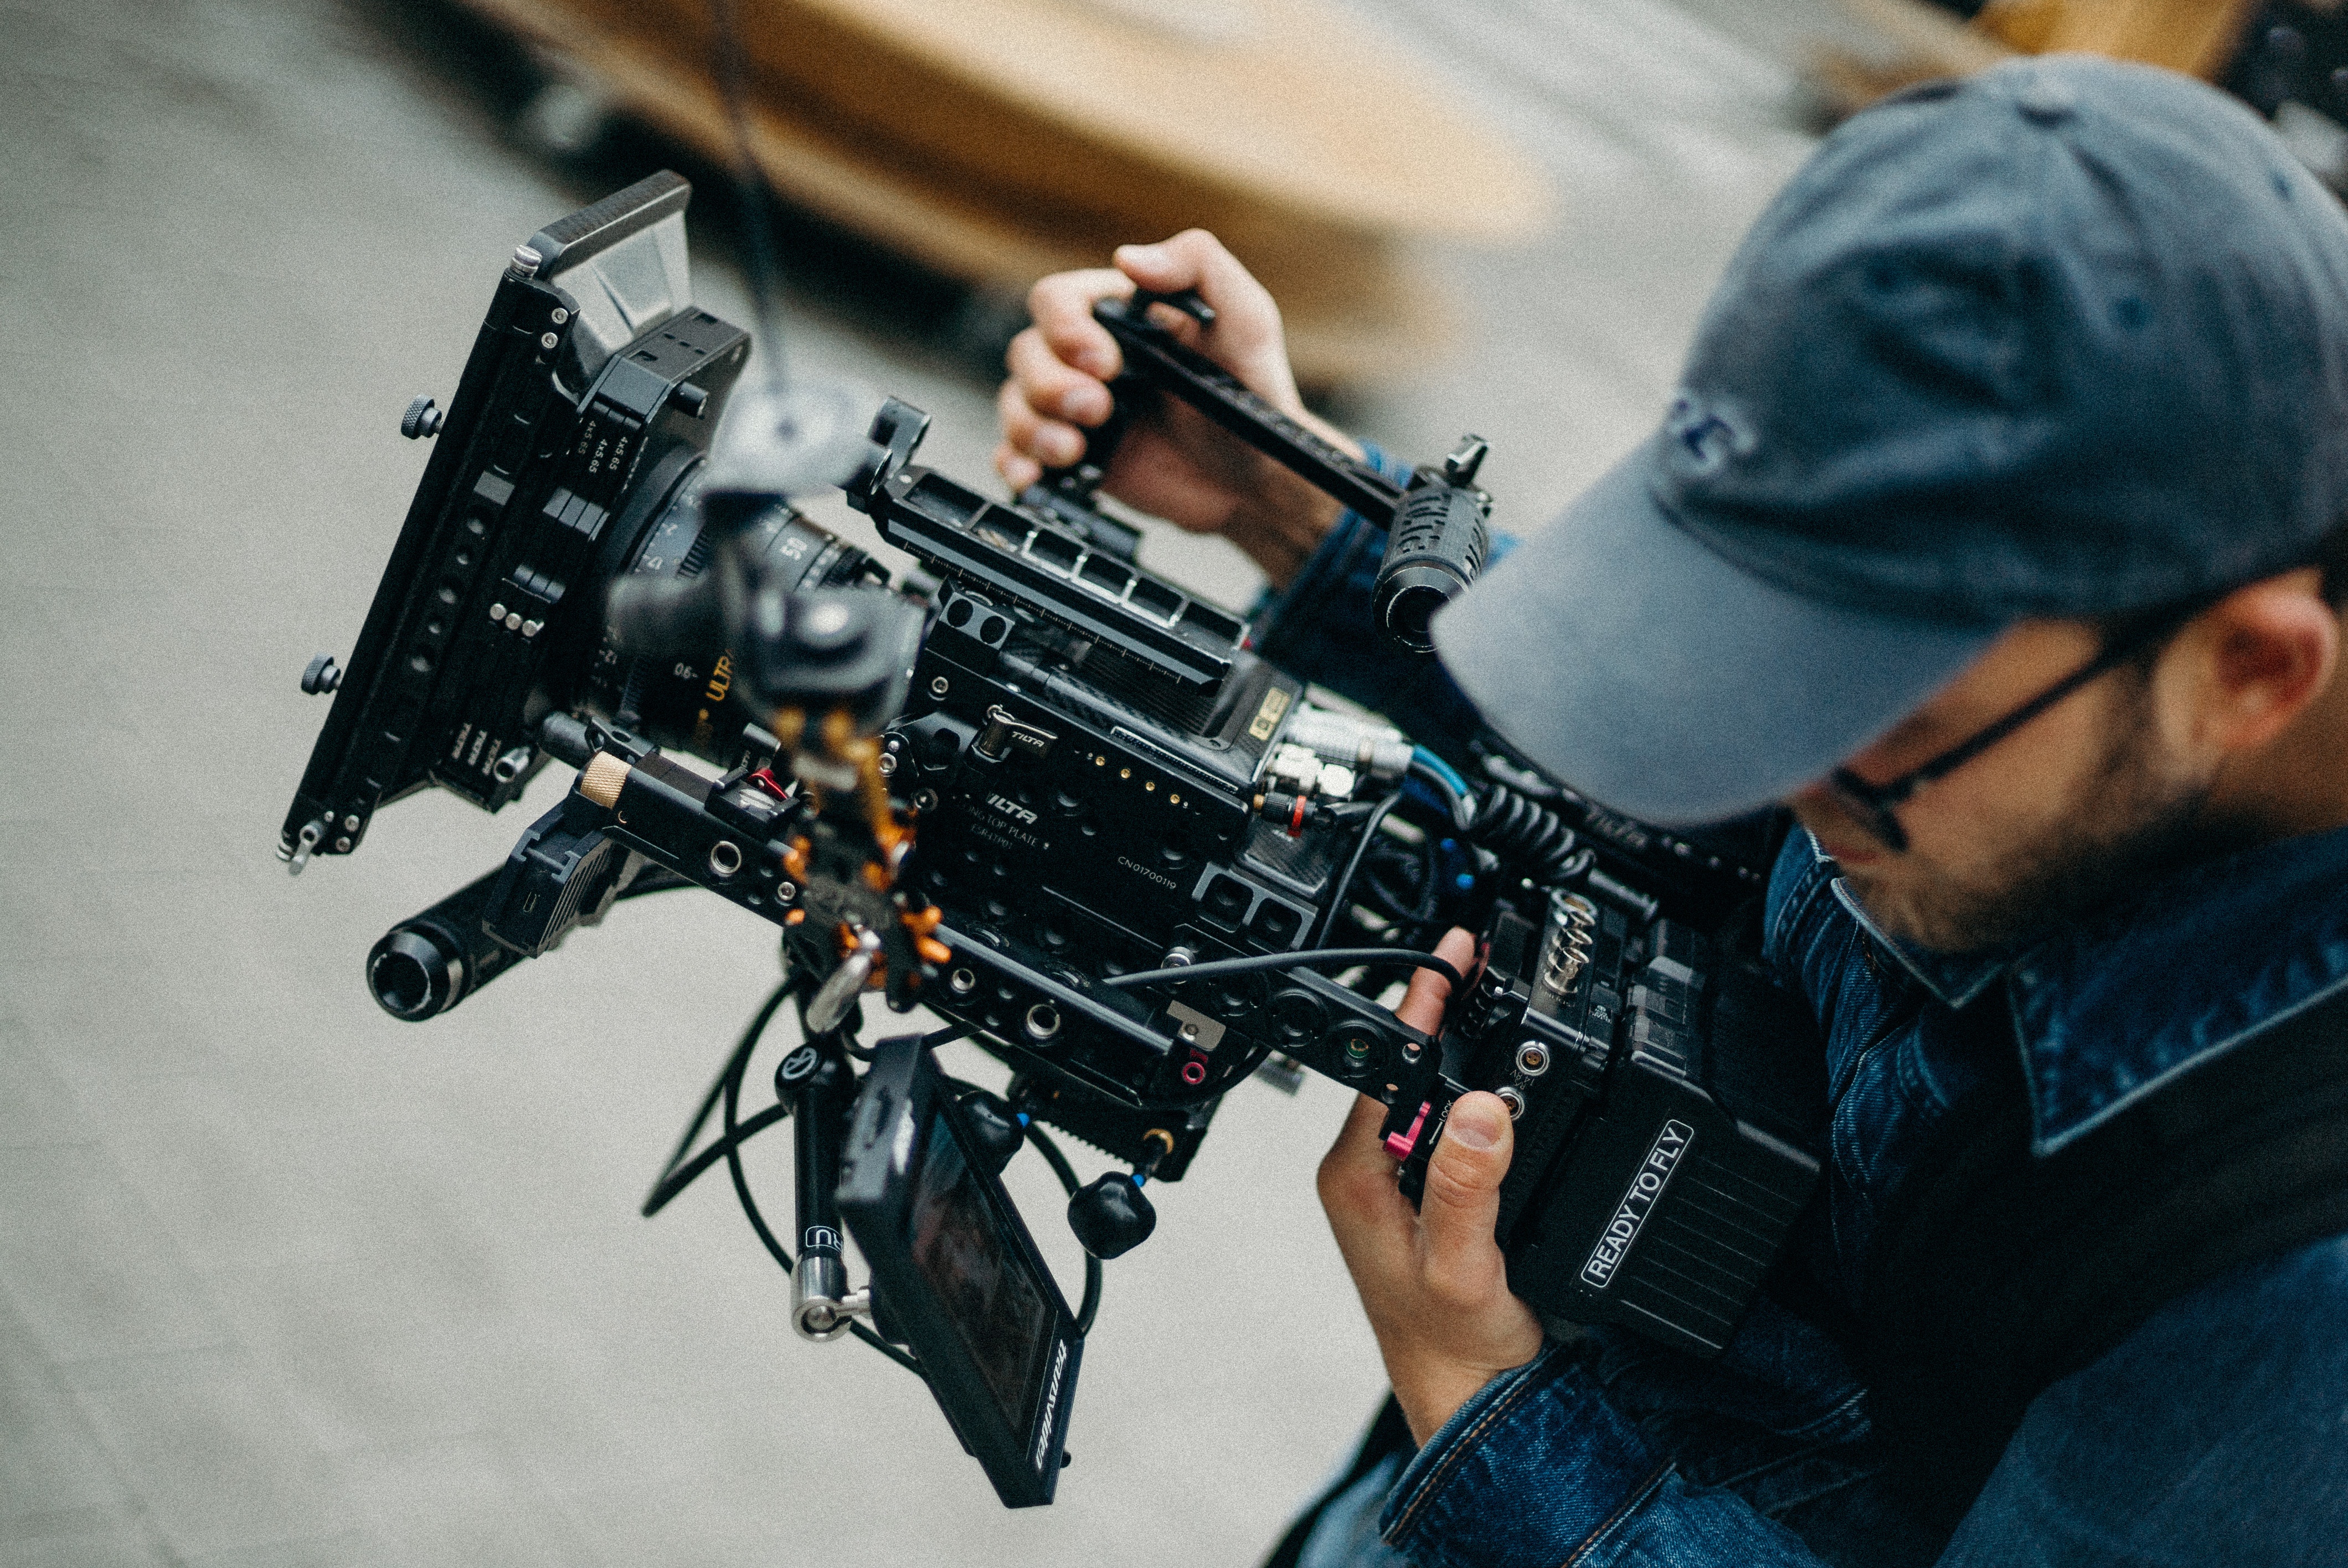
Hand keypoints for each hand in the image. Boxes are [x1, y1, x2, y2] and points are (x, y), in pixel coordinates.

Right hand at [993, 229, 1356, 586]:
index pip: (1057, 301)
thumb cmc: (1255, 393)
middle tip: (1099, 410)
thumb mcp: (1247, 319)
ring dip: (1033, 427)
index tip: (1105, 363)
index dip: (1067, 330)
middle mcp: (1090, 357)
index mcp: (1120, 315)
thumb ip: (1200, 266)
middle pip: (1026, 352)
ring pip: (1015, 402)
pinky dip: (1015, 463)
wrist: (1255, 479)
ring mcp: (1076, 408)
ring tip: (1075, 450)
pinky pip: (1015, 453)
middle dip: (1052, 385)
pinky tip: (1034, 476)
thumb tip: (1129, 256)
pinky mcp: (1072, 455)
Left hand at [1318, 928, 1544, 1445]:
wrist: (1471, 1398)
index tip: (1450, 953)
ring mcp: (1400, 1179)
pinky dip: (1480, 1089)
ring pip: (1431, 1091)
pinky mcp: (1432, 1191)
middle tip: (1481, 956)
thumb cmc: (1450, 1346)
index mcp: (1355, 1173)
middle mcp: (1369, 1169)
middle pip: (1407, 1068)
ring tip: (1493, 993)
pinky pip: (1451, 1121)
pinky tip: (1507, 1072)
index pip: (1386, 1063)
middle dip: (1444, 1010)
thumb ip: (1468, 1188)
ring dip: (1463, 1047)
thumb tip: (1481, 1109)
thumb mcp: (1462, 1264)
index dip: (1419, 1003)